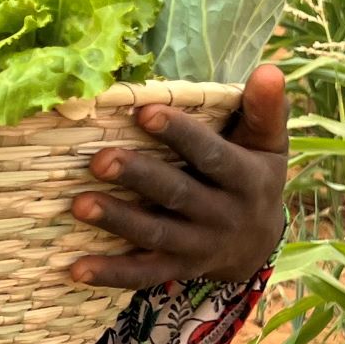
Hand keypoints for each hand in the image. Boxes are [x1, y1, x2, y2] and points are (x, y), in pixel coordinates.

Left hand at [68, 63, 288, 287]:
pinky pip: (143, 274)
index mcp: (245, 179)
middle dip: (138, 177)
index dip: (179, 135)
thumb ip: (264, 109)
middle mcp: (222, 215)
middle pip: (177, 195)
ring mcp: (198, 246)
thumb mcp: (269, 143)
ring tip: (79, 205)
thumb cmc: (254, 175)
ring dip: (117, 221)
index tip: (143, 112)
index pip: (211, 155)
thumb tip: (268, 69)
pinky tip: (75, 269)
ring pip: (155, 235)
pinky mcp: (176, 268)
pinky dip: (110, 273)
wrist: (257, 243)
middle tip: (98, 160)